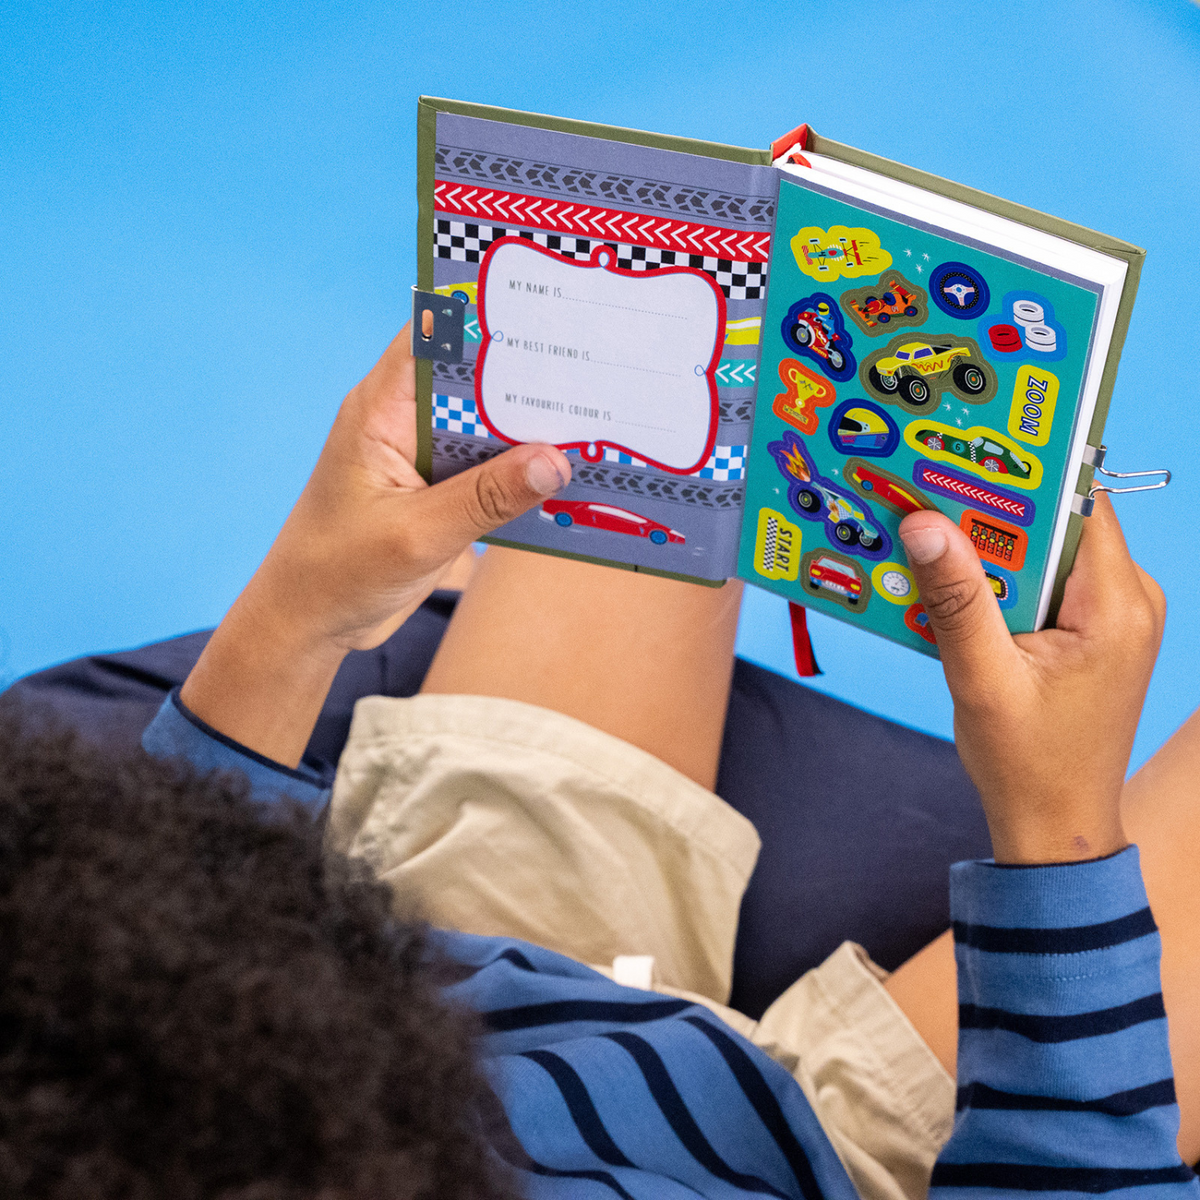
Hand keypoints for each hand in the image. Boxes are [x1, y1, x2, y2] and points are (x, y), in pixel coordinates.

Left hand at [179, 323, 570, 766]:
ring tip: (599, 415)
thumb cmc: (337, 573)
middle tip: (597, 362)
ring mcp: (423, 454)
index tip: (547, 304)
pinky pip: (490, 466)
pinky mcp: (439, 488)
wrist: (310, 623)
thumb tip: (556, 461)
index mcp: (381, 409)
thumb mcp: (417, 537)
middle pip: (473, 374)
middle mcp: (404, 419)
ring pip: (488, 422)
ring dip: (533, 424)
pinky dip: (524, 468)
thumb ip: (485, 498)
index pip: (434, 334)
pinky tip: (569, 474)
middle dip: (528, 369)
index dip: (486, 312)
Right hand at [898, 494, 1164, 863]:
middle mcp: (1129, 601)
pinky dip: (1002, 580)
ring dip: (990, 549)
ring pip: (1047, 551)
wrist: (1056, 823)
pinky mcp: (1096, 630)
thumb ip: (956, 599)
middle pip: (1057, 523)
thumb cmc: (1026, 762)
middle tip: (927, 502)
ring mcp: (1116, 615)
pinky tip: (956, 589)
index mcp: (1116, 607)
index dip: (1018, 477)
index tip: (958, 460)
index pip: (1076, 505)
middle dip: (990, 513)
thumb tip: (924, 524)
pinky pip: (1046, 581)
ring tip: (933, 544)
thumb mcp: (980, 679)